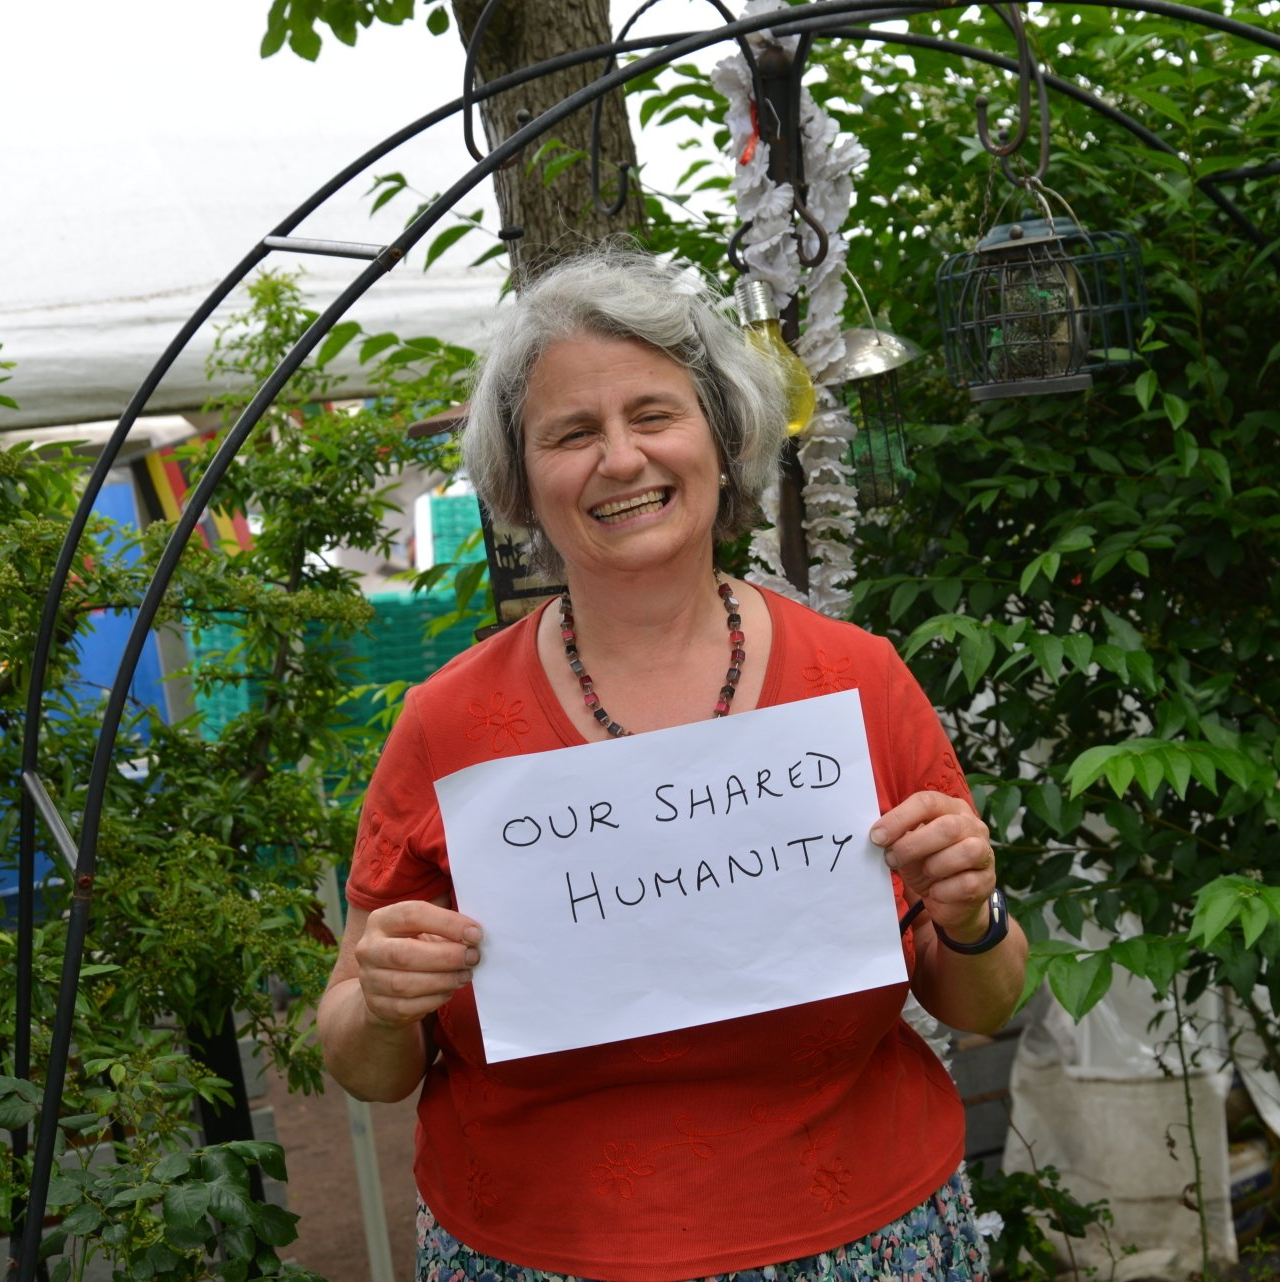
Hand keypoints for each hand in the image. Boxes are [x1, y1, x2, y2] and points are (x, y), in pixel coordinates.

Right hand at [353, 900, 482, 1029]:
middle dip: (445, 957)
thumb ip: (444, 928)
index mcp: (381, 920)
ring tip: (465, 975)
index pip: (412, 914)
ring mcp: (369, 979)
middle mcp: (368, 949)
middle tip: (472, 957)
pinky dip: (434, 999)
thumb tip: (473, 936)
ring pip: (406, 984)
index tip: (475, 933)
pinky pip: (408, 1006)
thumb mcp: (423, 930)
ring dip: (443, 980)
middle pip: (405, 954)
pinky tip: (449, 990)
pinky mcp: (377, 1006)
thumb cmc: (413, 948)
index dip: (447, 923)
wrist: (383, 985)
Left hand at [870, 790, 995, 944]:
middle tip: (892, 858)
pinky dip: (943, 890)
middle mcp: (972, 826)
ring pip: (965, 852)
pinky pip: (966, 884)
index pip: (927, 802)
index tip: (877, 836)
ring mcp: (984, 853)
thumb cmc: (927, 863)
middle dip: (913, 845)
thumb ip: (897, 835)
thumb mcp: (909, 846)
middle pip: (947, 827)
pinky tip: (935, 891)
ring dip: (933, 866)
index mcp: (950, 808)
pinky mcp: (987, 881)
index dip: (900, 818)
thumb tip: (877, 834)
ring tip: (922, 873)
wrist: (950, 900)